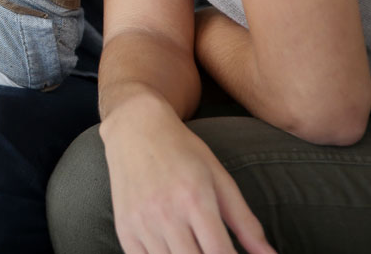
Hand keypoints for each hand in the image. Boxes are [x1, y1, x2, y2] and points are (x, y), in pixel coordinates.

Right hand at [102, 96, 275, 253]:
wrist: (135, 128)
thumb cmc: (183, 151)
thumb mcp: (220, 179)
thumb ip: (246, 223)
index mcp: (195, 199)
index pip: (220, 253)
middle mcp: (165, 213)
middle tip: (216, 252)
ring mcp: (141, 222)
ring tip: (195, 248)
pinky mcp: (124, 228)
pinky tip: (174, 251)